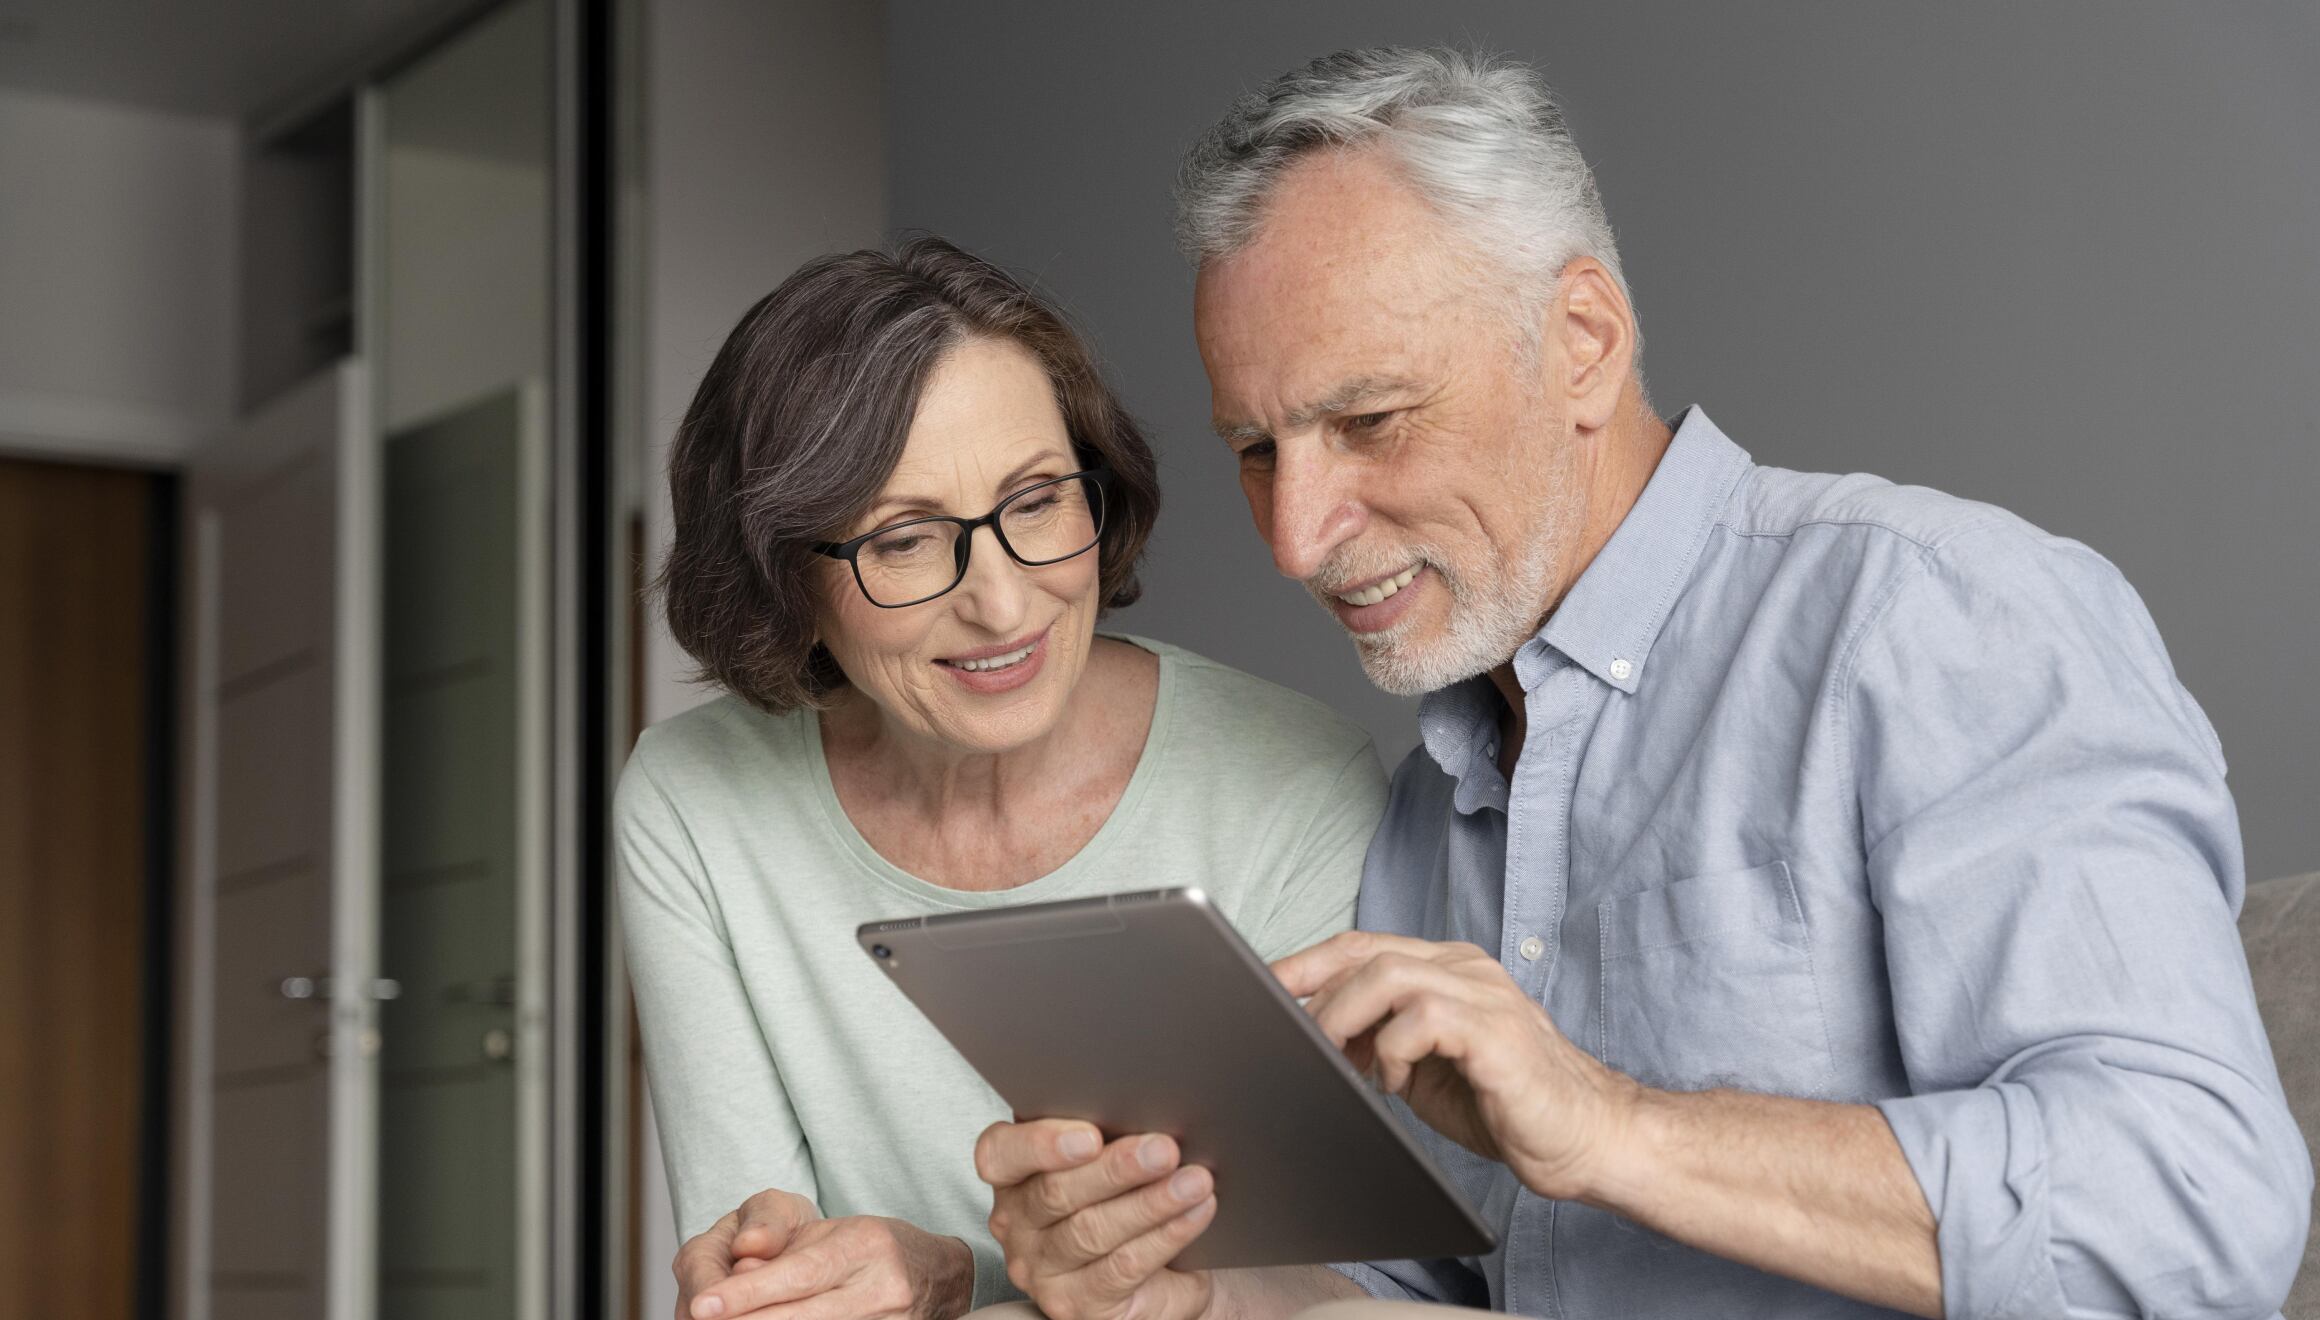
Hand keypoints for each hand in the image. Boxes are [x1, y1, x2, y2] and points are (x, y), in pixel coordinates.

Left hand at [674, 1187, 973, 1319]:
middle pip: (801, 1317)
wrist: (938, 1275)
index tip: (702, 1304)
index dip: (748, 1292)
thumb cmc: (870, 1247)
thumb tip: (737, 1267)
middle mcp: (882, 1288)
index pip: (798, 1274)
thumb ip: (779, 1246)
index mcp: (865, 1245)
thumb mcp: (827, 1230)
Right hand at [974, 1118, 1217, 1319]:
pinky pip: (1122, 1267)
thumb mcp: (1110, 1161)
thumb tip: (1147, 1113)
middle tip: (1164, 1149)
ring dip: (1150, 1203)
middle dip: (1116, 1169)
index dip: (1040, 1143)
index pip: (1000, 1153)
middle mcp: (1016, 1224)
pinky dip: (1164, 1236)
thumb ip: (1109, 1136)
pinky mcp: (1075, 1305)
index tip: (1091, 1135)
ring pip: (1091, 1231)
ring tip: (1194, 1182)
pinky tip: (1194, 1213)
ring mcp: (1041, 1270)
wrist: (1164, 1268)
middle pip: (1056, 1192)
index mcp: (1014, 1175)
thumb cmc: (1128, 1197)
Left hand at [1275, 931, 1639, 1201]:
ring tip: (1334, 1059)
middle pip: (1364, 953)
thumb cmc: (1506, 1104)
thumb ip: (1378, 1042)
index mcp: (1448, 969)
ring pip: (1386, 976)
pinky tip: (1394, 1083)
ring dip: (1344, 1018)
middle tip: (1284, 1036)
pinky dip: (1392, 1051)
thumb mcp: (1423, 1069)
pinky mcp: (1496, 1032)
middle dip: (1310, 990)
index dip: (1306, 963)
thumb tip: (1315, 1037)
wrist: (1588, 1137)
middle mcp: (1465, 969)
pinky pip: (1422, 1019)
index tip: (1260, 988)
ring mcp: (1484, 995)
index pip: (1362, 947)